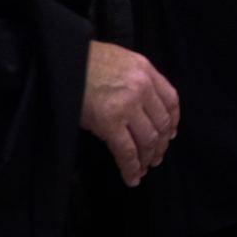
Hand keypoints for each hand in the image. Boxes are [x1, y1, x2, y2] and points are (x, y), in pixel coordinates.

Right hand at [80, 42, 179, 187]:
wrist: (64, 60)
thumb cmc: (86, 61)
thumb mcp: (122, 62)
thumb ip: (137, 82)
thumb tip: (142, 111)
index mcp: (146, 71)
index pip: (171, 101)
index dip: (172, 122)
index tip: (170, 135)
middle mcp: (142, 88)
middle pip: (161, 123)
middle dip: (160, 145)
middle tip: (156, 158)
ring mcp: (127, 105)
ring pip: (148, 139)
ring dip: (148, 158)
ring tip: (144, 169)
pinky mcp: (109, 122)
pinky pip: (126, 150)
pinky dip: (131, 167)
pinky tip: (132, 176)